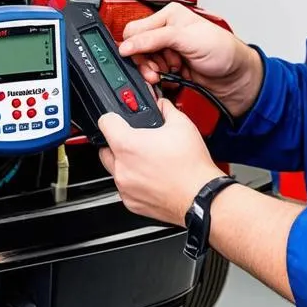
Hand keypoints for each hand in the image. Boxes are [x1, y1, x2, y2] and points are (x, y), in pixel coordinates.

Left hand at [97, 99, 225, 225]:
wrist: (201, 196)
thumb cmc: (191, 166)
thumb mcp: (182, 125)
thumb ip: (166, 109)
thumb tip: (161, 104)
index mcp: (127, 145)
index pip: (104, 121)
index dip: (112, 117)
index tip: (119, 119)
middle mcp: (121, 167)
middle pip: (105, 148)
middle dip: (117, 142)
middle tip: (136, 141)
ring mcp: (125, 187)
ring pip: (114, 170)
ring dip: (125, 163)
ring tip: (148, 160)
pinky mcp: (131, 203)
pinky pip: (125, 188)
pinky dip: (134, 182)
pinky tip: (152, 177)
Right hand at [119, 3, 262, 118]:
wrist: (234, 76)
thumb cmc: (222, 51)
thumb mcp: (187, 39)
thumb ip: (155, 39)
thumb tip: (128, 45)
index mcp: (169, 15)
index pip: (136, 29)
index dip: (135, 46)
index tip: (141, 59)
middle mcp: (166, 30)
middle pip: (137, 47)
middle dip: (145, 61)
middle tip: (156, 70)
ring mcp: (167, 49)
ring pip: (143, 62)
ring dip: (152, 71)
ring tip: (167, 74)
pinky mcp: (169, 65)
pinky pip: (152, 73)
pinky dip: (158, 78)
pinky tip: (170, 78)